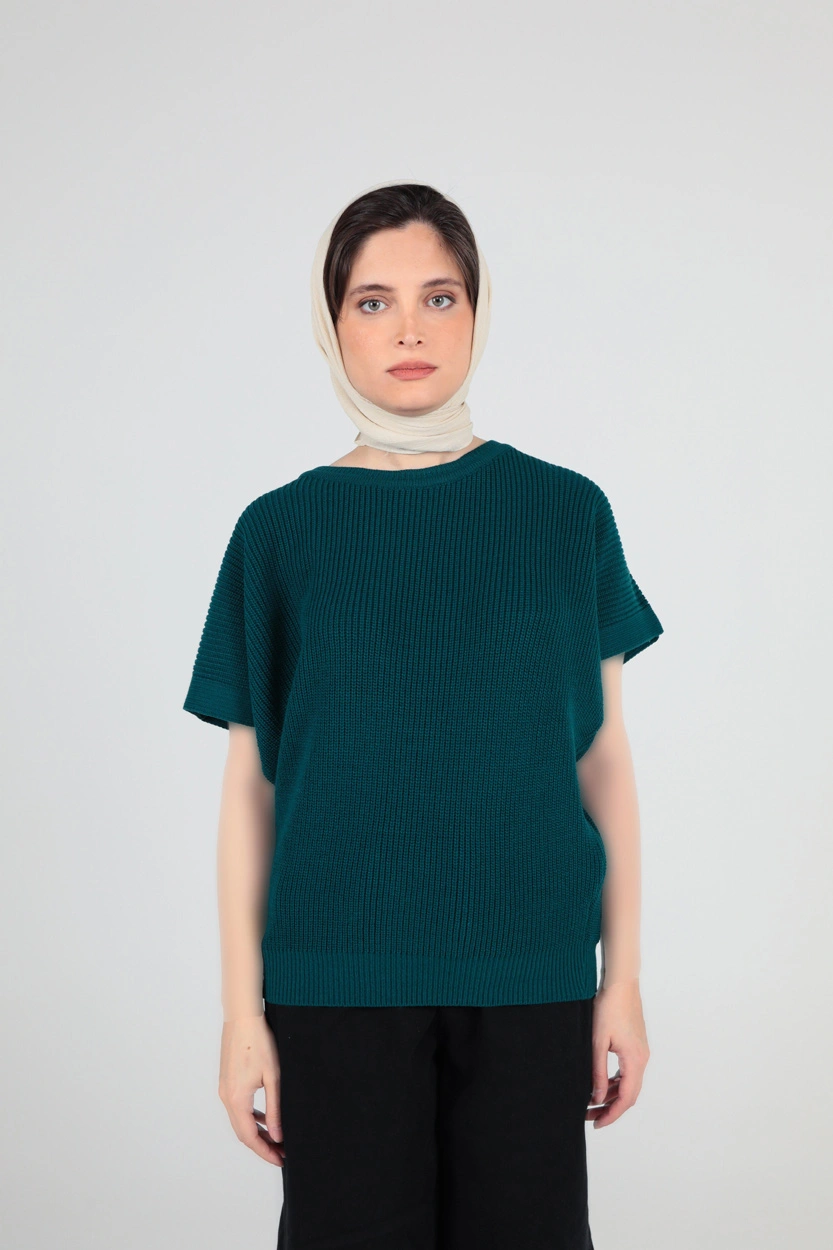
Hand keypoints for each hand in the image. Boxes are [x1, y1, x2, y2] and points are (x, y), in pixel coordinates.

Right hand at [218, 1013, 284, 1165]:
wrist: (242, 1018)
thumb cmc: (259, 1043)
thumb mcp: (273, 1078)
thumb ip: (275, 1109)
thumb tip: (277, 1135)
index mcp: (236, 1099)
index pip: (250, 1137)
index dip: (265, 1151)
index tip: (281, 1160)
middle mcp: (226, 1098)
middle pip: (242, 1133)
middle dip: (261, 1146)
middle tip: (281, 1154)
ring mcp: (224, 1090)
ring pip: (239, 1121)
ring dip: (256, 1132)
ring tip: (275, 1140)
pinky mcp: (227, 1082)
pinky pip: (238, 1108)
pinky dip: (251, 1117)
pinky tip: (265, 1118)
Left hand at [586, 979, 649, 1128]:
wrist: (621, 983)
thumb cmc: (608, 1008)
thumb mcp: (597, 1042)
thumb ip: (597, 1073)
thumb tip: (596, 1098)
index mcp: (635, 1061)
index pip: (626, 1099)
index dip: (612, 1115)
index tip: (597, 1124)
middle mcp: (642, 1059)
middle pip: (629, 1094)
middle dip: (610, 1108)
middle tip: (590, 1116)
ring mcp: (641, 1052)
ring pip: (628, 1083)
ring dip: (612, 1095)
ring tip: (591, 1102)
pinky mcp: (637, 1045)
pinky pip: (628, 1071)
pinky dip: (616, 1081)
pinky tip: (601, 1083)